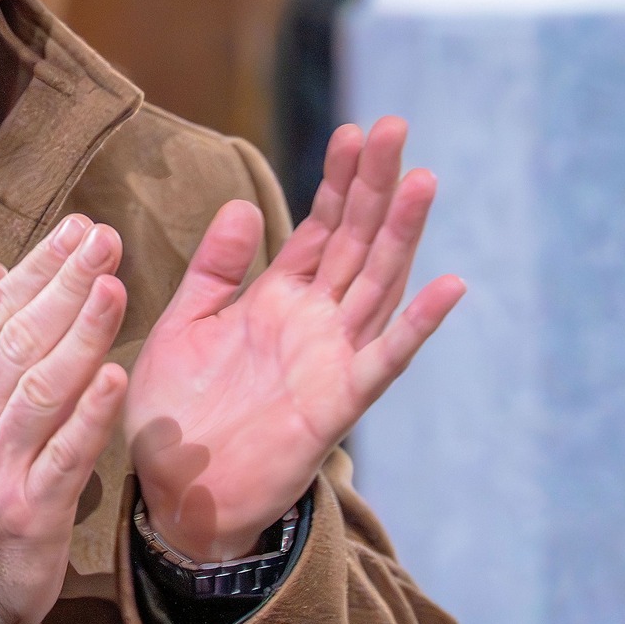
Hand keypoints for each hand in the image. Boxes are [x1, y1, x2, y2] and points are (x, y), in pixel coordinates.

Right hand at [0, 215, 129, 623]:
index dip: (37, 270)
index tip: (77, 230)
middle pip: (17, 343)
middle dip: (63, 286)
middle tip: (104, 240)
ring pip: (39, 390)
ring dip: (79, 336)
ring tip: (112, 288)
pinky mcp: (31, 513)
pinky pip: (62, 457)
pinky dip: (89, 416)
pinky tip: (117, 378)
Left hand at [126, 117, 465, 561]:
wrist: (175, 497)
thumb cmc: (176, 415)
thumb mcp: (184, 326)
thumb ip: (214, 271)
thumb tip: (246, 207)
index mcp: (276, 300)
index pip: (319, 228)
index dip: (338, 181)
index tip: (355, 131)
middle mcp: (313, 322)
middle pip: (356, 242)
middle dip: (374, 186)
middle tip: (395, 126)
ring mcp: (331, 360)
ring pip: (377, 284)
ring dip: (401, 234)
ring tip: (422, 179)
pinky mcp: (337, 404)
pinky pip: (384, 359)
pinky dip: (417, 325)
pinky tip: (450, 285)